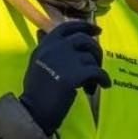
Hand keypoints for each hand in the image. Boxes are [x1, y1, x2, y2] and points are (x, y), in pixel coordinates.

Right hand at [20, 20, 108, 134]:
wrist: (34, 111)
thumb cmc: (36, 91)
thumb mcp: (37, 63)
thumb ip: (44, 47)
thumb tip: (42, 32)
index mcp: (45, 45)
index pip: (67, 27)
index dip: (85, 26)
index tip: (97, 31)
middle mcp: (54, 48)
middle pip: (84, 39)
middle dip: (95, 50)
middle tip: (98, 63)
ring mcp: (64, 60)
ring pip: (91, 57)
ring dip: (96, 70)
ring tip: (92, 84)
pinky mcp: (73, 75)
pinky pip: (97, 72)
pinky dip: (103, 79)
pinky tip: (103, 86)